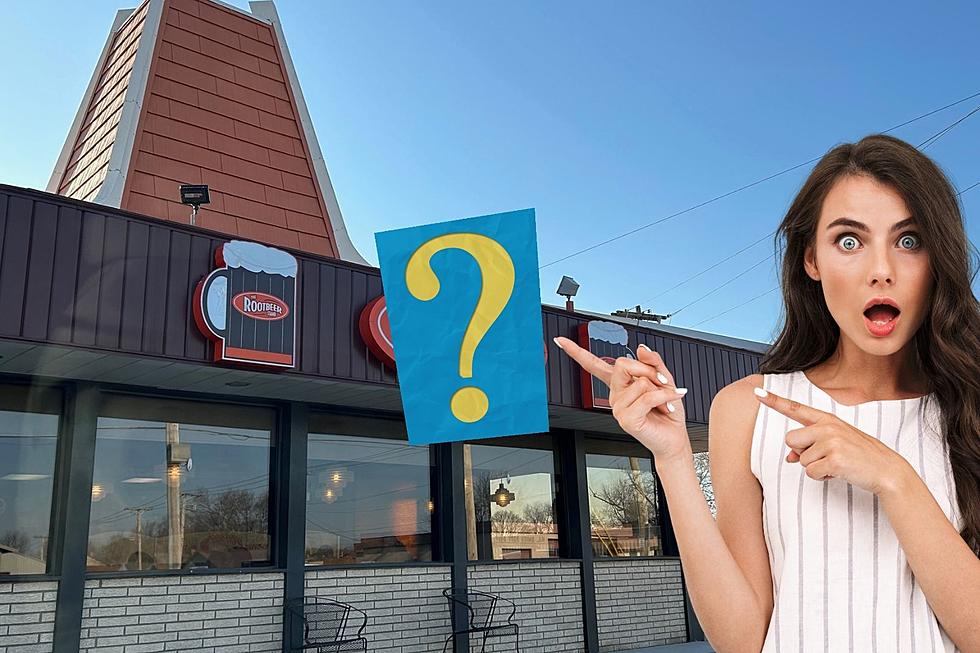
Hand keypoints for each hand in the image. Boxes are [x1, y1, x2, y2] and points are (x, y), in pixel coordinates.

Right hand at [553, 336, 691, 462]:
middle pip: (622, 363)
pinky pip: (647, 397)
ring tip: (663, 401)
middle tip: (661, 383)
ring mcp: (618, 408)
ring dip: (660, 389)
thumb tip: (641, 348)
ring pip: (640, 381)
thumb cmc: (667, 411)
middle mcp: (615, 394)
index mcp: (620, 383)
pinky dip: (664, 397)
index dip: (576, 352)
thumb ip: (653, 361)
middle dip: (647, 370)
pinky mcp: (626, 419)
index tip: (561, 341)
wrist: (673, 438)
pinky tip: (667, 405)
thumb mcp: (664, 379)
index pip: (594, 365)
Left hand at [754, 386, 911, 495]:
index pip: (795, 408)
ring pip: (801, 460)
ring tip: (837, 464)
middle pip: (791, 440)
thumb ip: (809, 445)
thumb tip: (789, 457)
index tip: (757, 393)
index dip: (774, 401)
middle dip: (803, 453)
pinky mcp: (835, 460)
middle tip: (826, 456)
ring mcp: (831, 442)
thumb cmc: (858, 456)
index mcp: (827, 419)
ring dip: (816, 467)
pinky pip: (811, 473)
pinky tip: (839, 472)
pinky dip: (822, 477)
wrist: (887, 470)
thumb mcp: (834, 445)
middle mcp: (827, 427)